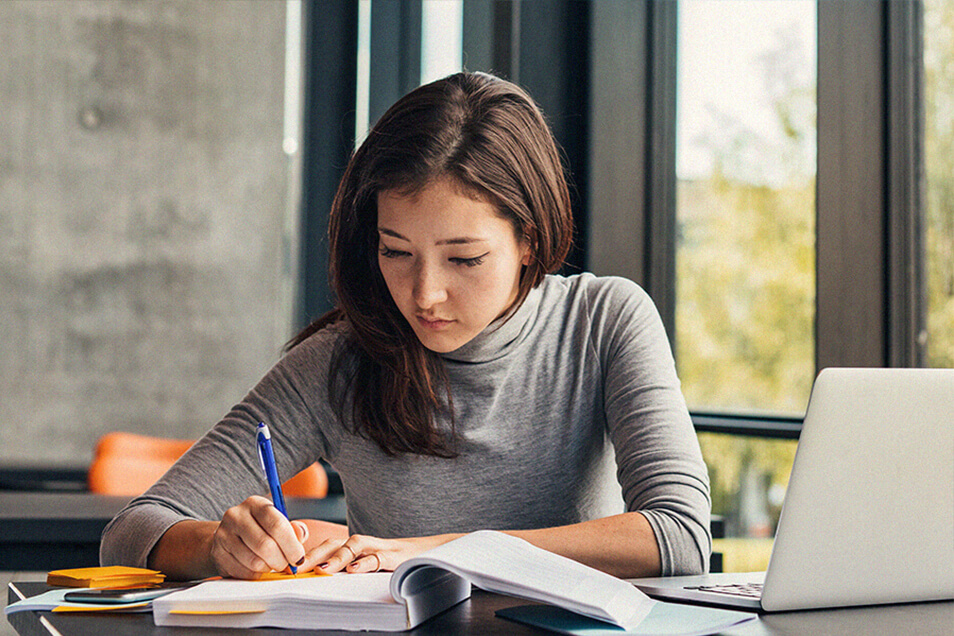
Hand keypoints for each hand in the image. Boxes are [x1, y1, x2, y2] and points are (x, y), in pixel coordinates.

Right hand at [209, 495, 306, 578]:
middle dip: (281, 560)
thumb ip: (293, 529)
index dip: (291, 545)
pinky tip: (258, 568)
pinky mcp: (217, 553)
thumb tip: (300, 534)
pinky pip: (242, 572)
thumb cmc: (260, 530)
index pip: (277, 524)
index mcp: (255, 504)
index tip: (299, 558)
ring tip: (271, 564)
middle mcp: (236, 515)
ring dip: (268, 568)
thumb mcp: (278, 523)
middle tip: (286, 565)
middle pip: (265, 545)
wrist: (229, 537)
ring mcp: (223, 534)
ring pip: (254, 561)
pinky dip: (255, 574)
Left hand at [307, 533, 461, 574]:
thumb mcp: (368, 567)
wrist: (431, 553)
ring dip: (337, 556)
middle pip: (335, 542)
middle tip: (296, 567)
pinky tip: (355, 570)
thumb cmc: (394, 563)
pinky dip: (367, 562)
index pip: (326, 546)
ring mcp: (380, 548)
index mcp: (355, 548)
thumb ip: (347, 569)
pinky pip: (379, 557)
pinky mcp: (396, 557)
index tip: (288, 568)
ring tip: (322, 569)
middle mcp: (365, 545)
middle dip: (314, 554)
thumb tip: (319, 579)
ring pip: (355, 545)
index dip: (307, 554)